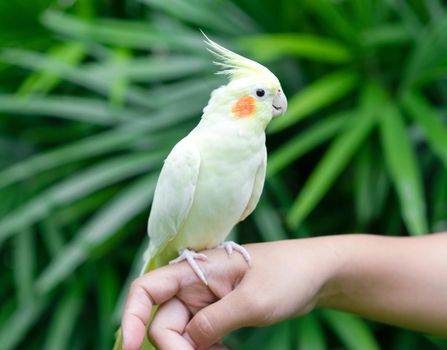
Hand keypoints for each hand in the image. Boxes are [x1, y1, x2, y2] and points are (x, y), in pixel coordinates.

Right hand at [122, 239, 336, 349]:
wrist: (315, 273)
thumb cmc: (287, 275)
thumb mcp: (252, 301)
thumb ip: (214, 322)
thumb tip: (184, 344)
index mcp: (195, 270)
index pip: (147, 289)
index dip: (130, 317)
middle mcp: (194, 284)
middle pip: (164, 323)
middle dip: (177, 349)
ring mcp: (205, 299)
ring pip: (182, 334)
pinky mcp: (218, 312)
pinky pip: (199, 337)